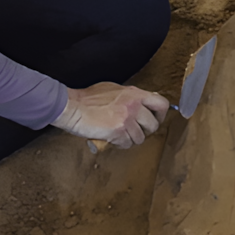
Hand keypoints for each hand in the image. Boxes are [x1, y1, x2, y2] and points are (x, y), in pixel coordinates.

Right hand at [53, 82, 169, 147]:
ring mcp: (127, 119)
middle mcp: (134, 105)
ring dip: (131, 139)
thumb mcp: (114, 89)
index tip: (154, 120)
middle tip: (135, 131)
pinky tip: (113, 139)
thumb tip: (142, 103)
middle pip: (153, 125)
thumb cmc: (88, 98)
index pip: (162, 103)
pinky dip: (120, 144)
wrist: (73, 107)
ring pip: (140, 138)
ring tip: (120, 135)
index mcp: (135, 93)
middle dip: (145, 131)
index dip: (160, 115)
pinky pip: (127, 144)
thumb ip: (130, 96)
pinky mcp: (118, 132)